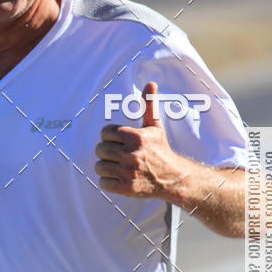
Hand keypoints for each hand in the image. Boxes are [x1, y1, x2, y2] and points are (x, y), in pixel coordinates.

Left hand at [95, 81, 180, 197]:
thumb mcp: (155, 126)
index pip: (105, 133)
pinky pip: (103, 183)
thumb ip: (149, 105)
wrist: (172, 178)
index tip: (118, 141)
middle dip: (106, 151)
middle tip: (117, 154)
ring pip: (99, 167)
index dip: (109, 137)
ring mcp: (128, 172)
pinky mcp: (126, 188)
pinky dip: (108, 182)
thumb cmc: (160, 149)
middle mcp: (132, 154)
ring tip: (117, 166)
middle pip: (99, 149)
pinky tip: (119, 177)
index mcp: (136, 137)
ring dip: (106, 167)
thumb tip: (151, 83)